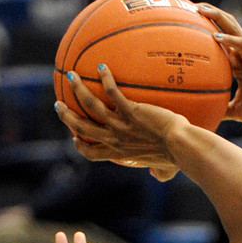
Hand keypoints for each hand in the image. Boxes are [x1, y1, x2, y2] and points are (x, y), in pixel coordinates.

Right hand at [55, 66, 181, 177]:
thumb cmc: (177, 159)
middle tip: (59, 105)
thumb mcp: (163, 170)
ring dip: (78, 90)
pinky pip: (112, 91)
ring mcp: (122, 125)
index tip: (75, 137)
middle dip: (67, 117)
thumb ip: (157, 173)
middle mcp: (116, 140)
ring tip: (71, 76)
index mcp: (120, 154)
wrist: (182, 148)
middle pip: (82, 128)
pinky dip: (106, 78)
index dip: (80, 145)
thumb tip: (158, 176)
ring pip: (90, 106)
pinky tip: (103, 66)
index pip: (91, 153)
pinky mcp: (132, 111)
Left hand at [198, 5, 241, 128]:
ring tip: (201, 10)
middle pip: (227, 26)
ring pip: (234, 28)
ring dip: (217, 17)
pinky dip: (229, 39)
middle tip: (193, 7)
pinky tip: (215, 36)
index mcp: (240, 63)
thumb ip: (223, 108)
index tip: (190, 20)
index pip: (223, 38)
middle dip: (211, 14)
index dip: (209, 27)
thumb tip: (208, 115)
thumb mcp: (237, 110)